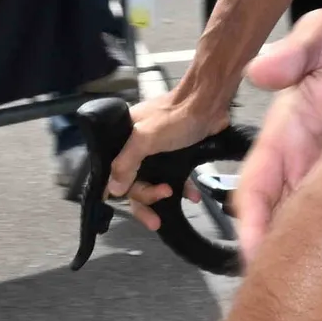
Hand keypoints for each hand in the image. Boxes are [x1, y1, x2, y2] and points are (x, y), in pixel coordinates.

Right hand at [113, 74, 238, 229]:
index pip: (116, 173)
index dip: (123, 193)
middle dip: (147, 199)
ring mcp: (158, 152)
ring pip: (155, 182)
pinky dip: (183, 187)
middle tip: (157, 218)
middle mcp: (137, 147)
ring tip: (176, 199)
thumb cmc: (175, 116)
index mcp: (124, 139)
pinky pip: (175, 176)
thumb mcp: (145, 139)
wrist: (208, 103)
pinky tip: (193, 196)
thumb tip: (112, 189)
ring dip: (165, 196)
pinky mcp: (178, 155)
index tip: (137, 210)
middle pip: (135, 182)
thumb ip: (127, 163)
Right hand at [233, 3, 321, 243]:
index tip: (257, 256)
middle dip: (282, 257)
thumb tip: (260, 71)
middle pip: (285, 221)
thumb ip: (297, 50)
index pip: (258, 189)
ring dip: (316, 259)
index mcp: (288, 136)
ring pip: (318, 230)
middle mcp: (309, 164)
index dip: (255, 225)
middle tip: (291, 292)